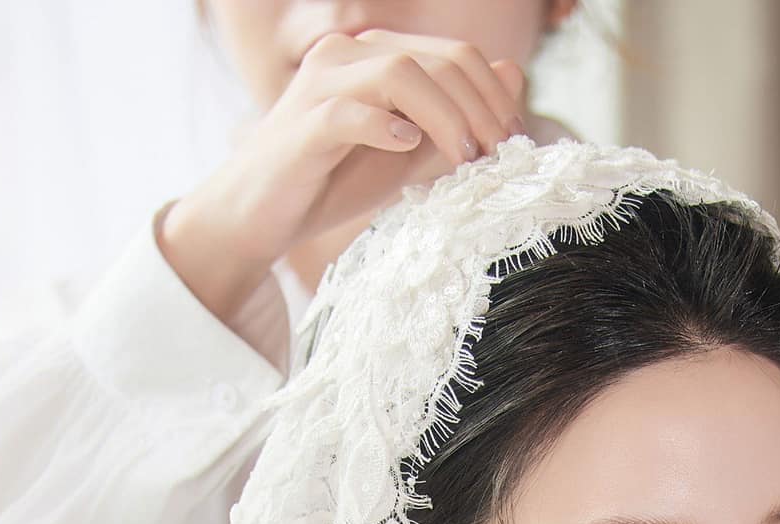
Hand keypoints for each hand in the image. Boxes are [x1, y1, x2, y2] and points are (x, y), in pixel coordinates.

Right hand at [159, 31, 528, 325]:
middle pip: (437, 59)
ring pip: (399, 72)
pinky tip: (407, 149)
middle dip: (480, 109)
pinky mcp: (303, 125)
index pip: (455, 55)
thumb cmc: (335, 179)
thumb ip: (453, 116)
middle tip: (500, 156)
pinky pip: (349, 112)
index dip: (494, 97)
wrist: (264, 213)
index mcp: (378, 55)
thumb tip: (512, 78)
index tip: (515, 144)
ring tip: (465, 159)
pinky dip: (384, 127)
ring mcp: (323, 84)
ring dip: (446, 116)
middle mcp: (350, 55)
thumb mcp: (409, 150)